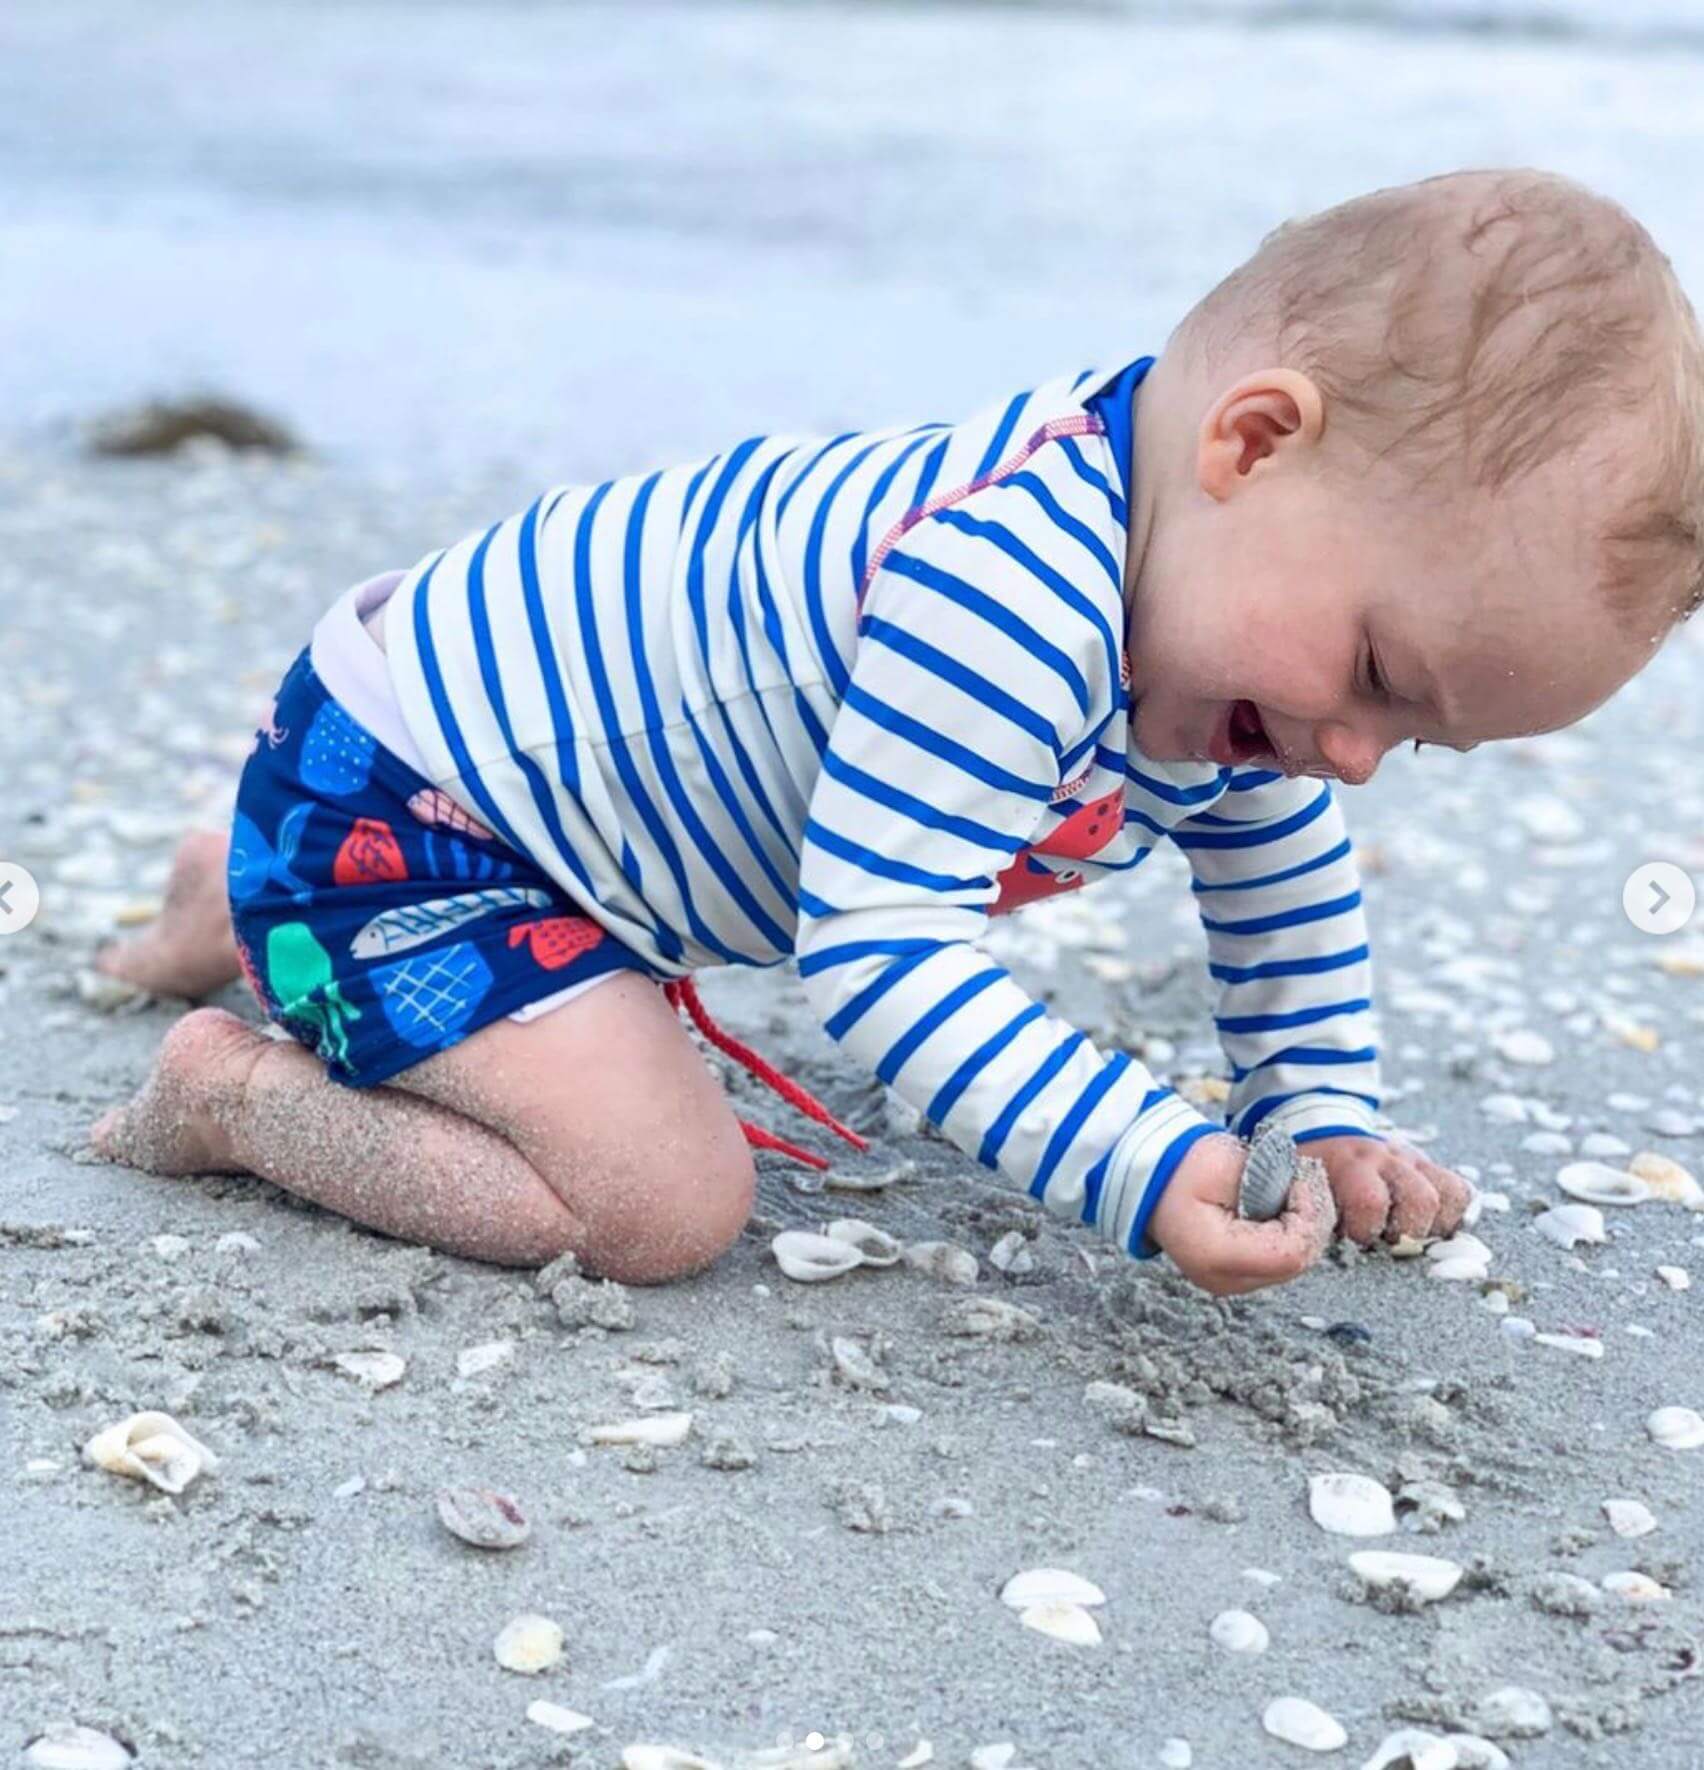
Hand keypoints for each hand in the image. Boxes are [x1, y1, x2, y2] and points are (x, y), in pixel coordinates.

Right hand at [1146, 1132, 1336, 1296]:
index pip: (1291, 1251)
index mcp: (1216, 1254)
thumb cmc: (1184, 1165)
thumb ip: (1270, 1183)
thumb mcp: (1229, 1163)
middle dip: (1307, 1222)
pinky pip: (1276, 1264)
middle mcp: (1221, 1280)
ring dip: (1298, 1230)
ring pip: (1292, 1266)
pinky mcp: (1233, 1279)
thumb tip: (1307, 1196)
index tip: (1299, 1181)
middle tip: (1296, 1185)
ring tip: (1283, 1196)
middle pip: (1296, 1263)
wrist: (1154, 1178)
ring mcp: (1226, 1284)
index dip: (1308, 1215)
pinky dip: (1285, 1238)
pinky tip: (1273, 1213)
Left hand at [1302, 1134, 1474, 1245]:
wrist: (1321, 1131)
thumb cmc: (1307, 1173)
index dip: (1365, 1230)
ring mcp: (1409, 1160)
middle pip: (1421, 1200)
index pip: (1371, 1200)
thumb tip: (1308, 1247)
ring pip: (1447, 1195)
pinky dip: (1452, 1211)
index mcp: (1347, 1164)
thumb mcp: (1297, 1187)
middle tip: (1387, 1239)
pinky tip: (1431, 1223)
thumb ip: (1307, 1214)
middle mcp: (1384, 1158)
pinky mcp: (1426, 1166)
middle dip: (1407, 1231)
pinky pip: (1458, 1189)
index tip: (1353, 1239)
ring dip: (1434, 1224)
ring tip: (1409, 1232)